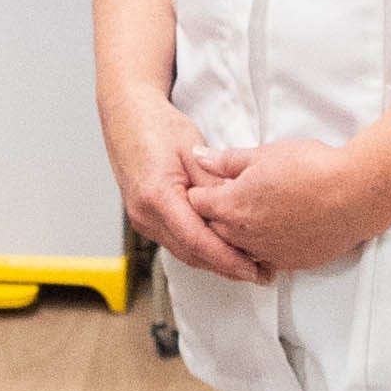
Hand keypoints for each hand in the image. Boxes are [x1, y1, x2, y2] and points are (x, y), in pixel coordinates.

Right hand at [105, 99, 269, 284]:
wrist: (127, 116)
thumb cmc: (157, 126)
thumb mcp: (194, 151)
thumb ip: (216, 186)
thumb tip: (242, 213)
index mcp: (156, 196)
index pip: (197, 240)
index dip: (228, 259)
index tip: (254, 270)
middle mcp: (145, 214)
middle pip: (191, 253)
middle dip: (227, 267)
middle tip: (262, 274)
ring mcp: (142, 220)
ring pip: (184, 252)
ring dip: (215, 262)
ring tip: (249, 267)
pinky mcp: (146, 219)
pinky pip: (177, 242)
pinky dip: (201, 250)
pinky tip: (223, 251)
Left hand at [189, 135, 390, 275]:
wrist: (354, 195)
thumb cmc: (312, 170)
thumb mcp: (263, 154)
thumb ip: (226, 160)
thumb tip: (200, 157)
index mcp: (231, 207)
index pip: (197, 203)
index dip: (201, 191)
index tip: (210, 184)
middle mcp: (244, 236)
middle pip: (213, 230)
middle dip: (215, 215)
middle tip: (231, 197)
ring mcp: (267, 253)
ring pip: (238, 248)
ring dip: (239, 234)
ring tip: (256, 213)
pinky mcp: (290, 263)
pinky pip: (266, 259)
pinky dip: (264, 247)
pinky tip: (277, 230)